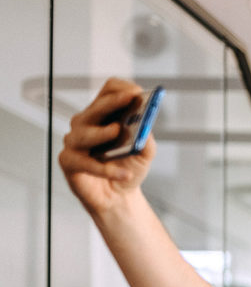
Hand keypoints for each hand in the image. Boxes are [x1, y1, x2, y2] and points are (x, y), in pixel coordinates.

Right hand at [58, 78, 155, 217]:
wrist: (118, 197)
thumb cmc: (128, 169)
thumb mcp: (144, 153)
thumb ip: (146, 138)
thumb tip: (145, 126)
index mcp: (104, 116)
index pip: (107, 92)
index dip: (120, 89)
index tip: (136, 92)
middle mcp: (86, 124)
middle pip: (95, 107)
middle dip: (113, 102)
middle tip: (129, 99)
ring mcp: (75, 142)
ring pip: (84, 132)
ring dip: (103, 132)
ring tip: (118, 132)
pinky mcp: (69, 161)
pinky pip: (85, 162)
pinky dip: (106, 169)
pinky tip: (123, 174)